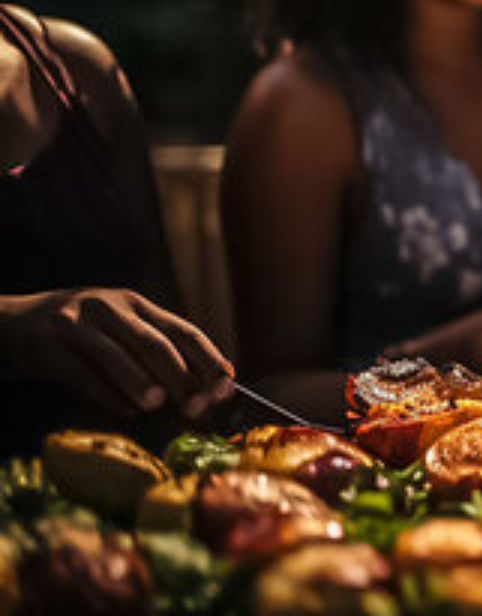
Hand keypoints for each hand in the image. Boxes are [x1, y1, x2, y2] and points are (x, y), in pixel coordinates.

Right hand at [0, 288, 233, 418]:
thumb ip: (151, 354)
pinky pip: (82, 371)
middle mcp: (111, 307)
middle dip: (181, 377)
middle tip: (198, 407)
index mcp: (136, 304)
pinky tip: (122, 411)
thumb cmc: (78, 335)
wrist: (11, 324)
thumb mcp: (117, 332)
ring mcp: (78, 321)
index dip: (209, 357)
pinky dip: (105, 393)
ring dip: (141, 383)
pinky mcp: (49, 341)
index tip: (228, 384)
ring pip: (119, 355)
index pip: (183, 330)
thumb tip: (196, 390)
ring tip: (158, 406)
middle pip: (155, 344)